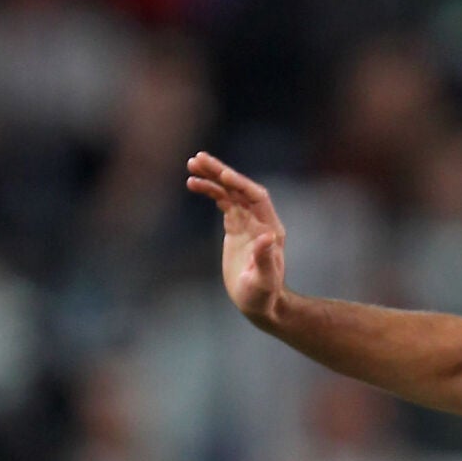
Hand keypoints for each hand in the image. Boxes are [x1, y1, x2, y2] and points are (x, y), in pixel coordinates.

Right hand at [186, 151, 287, 323]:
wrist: (259, 302)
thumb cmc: (263, 295)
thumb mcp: (264, 280)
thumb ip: (266, 259)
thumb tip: (268, 237)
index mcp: (270, 228)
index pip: (256, 197)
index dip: (240, 184)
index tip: (221, 173)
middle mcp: (260, 220)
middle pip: (241, 188)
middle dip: (221, 172)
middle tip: (199, 158)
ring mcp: (247, 222)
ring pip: (230, 192)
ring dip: (213, 177)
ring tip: (191, 164)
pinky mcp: (235, 227)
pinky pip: (223, 202)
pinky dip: (210, 191)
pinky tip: (193, 183)